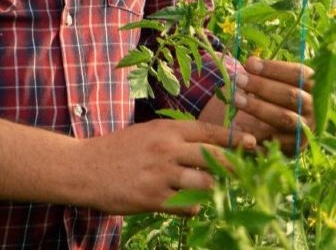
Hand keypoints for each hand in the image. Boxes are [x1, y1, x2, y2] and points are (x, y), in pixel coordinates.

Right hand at [76, 119, 254, 215]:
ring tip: (205, 189)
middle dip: (233, 165)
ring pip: (205, 183)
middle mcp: (167, 149)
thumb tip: (206, 145)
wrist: (84, 169)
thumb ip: (175, 137)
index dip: (233, 137)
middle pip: (214, 157)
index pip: (209, 131)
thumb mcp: (147, 132)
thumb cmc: (117, 149)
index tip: (251, 143)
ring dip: (210, 188)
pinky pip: (187, 205)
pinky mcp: (153, 198)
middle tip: (243, 171)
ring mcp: (161, 175)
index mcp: (166, 129)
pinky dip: (192, 206)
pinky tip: (186, 203)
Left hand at [199, 56, 314, 155]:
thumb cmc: (270, 98)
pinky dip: (259, 134)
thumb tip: (250, 63)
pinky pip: (277, 141)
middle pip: (291, 95)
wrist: (272, 131)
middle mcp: (315, 109)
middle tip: (238, 80)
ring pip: (284, 117)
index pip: (299, 74)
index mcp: (314, 88)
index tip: (249, 64)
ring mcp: (306, 130)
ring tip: (235, 99)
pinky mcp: (295, 148)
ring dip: (258, 107)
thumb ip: (263, 73)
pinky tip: (241, 128)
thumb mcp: (271, 82)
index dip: (274, 68)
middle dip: (262, 86)